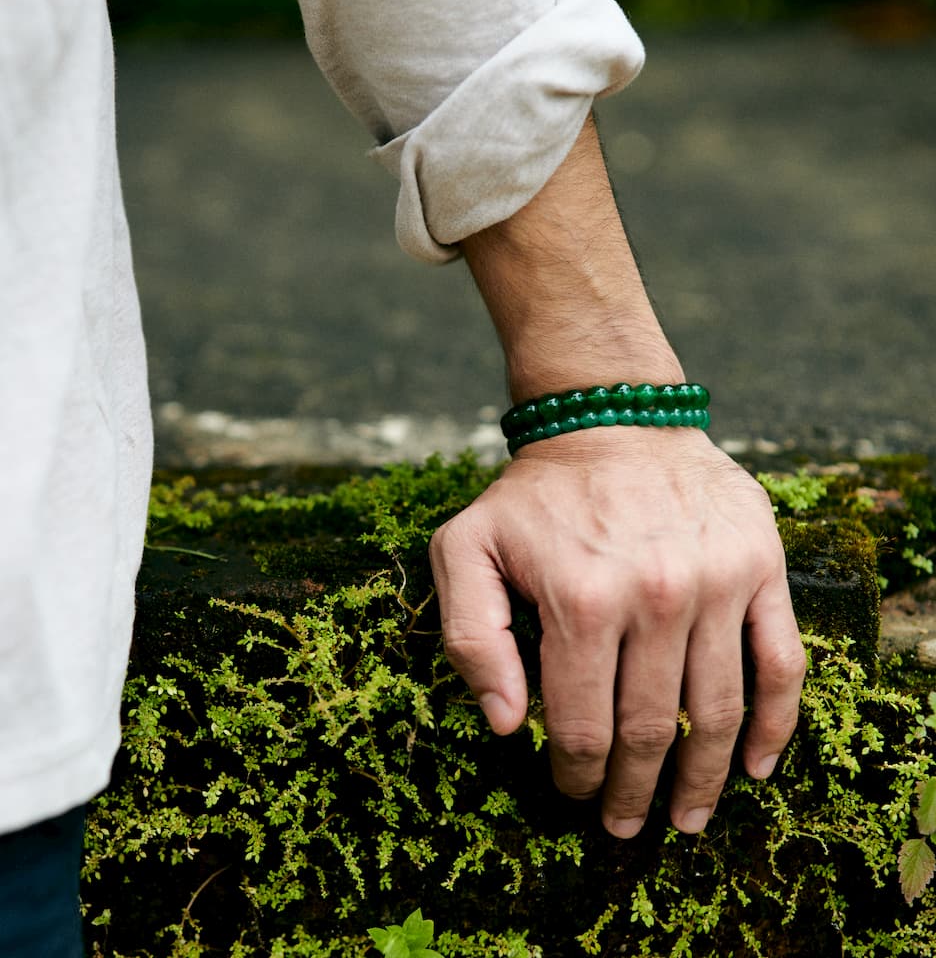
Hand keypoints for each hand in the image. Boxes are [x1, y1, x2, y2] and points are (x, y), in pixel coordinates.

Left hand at [428, 428, 805, 836]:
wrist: (612, 421)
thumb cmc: (534, 495)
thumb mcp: (465, 548)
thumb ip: (470, 636)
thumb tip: (507, 726)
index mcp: (579, 601)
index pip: (581, 726)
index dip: (577, 777)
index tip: (574, 794)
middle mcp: (654, 598)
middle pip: (650, 732)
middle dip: (634, 794)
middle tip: (626, 826)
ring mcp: (716, 585)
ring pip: (717, 713)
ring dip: (704, 781)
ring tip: (686, 819)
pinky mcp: (759, 570)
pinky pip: (781, 665)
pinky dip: (775, 727)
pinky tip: (757, 767)